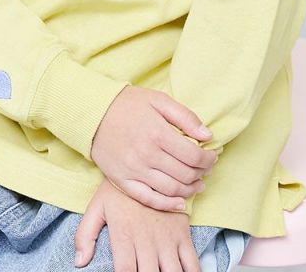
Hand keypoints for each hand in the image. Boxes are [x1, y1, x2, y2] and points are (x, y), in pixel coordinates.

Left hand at [74, 175, 201, 270]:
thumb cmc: (120, 189)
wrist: (149, 162)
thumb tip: (79, 261)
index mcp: (124, 236)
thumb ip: (86, 233)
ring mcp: (166, 238)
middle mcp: (146, 241)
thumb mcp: (99, 206)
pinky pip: (192, 262)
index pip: (126, 271)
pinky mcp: (182, 233)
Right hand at [90, 85, 218, 211]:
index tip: (212, 156)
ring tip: (198, 184)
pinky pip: (149, 199)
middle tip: (207, 169)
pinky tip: (180, 202)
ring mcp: (134, 170)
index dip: (208, 159)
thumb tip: (207, 134)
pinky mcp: (122, 181)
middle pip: (185, 174)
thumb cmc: (127, 104)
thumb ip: (184, 116)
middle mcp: (147, 155)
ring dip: (190, 190)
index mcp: (158, 133)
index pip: (193, 155)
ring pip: (171, 190)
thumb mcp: (158, 100)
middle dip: (202, 174)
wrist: (92, 113)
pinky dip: (168, 204)